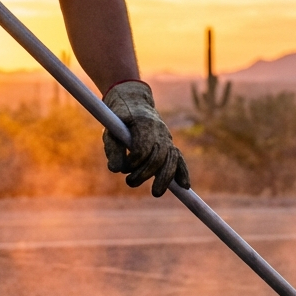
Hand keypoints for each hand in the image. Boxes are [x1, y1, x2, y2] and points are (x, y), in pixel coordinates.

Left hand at [102, 80, 190, 196]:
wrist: (134, 102)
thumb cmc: (119, 118)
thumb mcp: (110, 131)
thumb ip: (113, 149)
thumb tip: (115, 170)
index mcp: (144, 123)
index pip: (143, 147)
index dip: (134, 161)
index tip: (123, 168)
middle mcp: (159, 131)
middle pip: (159, 156)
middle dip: (146, 173)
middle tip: (130, 183)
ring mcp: (167, 138)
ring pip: (172, 159)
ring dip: (165, 178)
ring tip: (156, 193)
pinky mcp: (170, 145)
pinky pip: (179, 160)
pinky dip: (183, 172)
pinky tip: (185, 186)